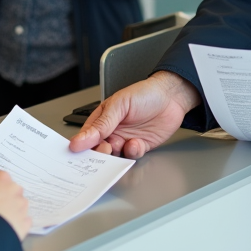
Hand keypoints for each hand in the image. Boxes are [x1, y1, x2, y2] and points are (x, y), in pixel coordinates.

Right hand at [0, 171, 31, 239]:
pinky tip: (5, 229)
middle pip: (12, 191)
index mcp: (1, 178)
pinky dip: (16, 226)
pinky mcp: (24, 223)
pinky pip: (23, 222)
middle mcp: (14, 189)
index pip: (0, 179)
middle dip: (4, 199)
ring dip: (11, 212)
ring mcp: (21, 206)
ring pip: (19, 207)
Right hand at [69, 71, 199, 158]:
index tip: (78, 151)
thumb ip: (101, 124)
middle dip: (99, 153)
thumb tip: (81, 139)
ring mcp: (126, 140)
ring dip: (116, 154)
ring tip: (121, 145)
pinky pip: (131, 156)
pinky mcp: (140, 146)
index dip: (81, 145)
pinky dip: (132, 152)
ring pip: (114, 156)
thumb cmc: (145, 94)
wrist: (172, 97)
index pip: (86, 136)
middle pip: (98, 150)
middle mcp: (112, 131)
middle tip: (105, 149)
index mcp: (102, 119)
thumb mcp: (119, 104)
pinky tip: (136, 143)